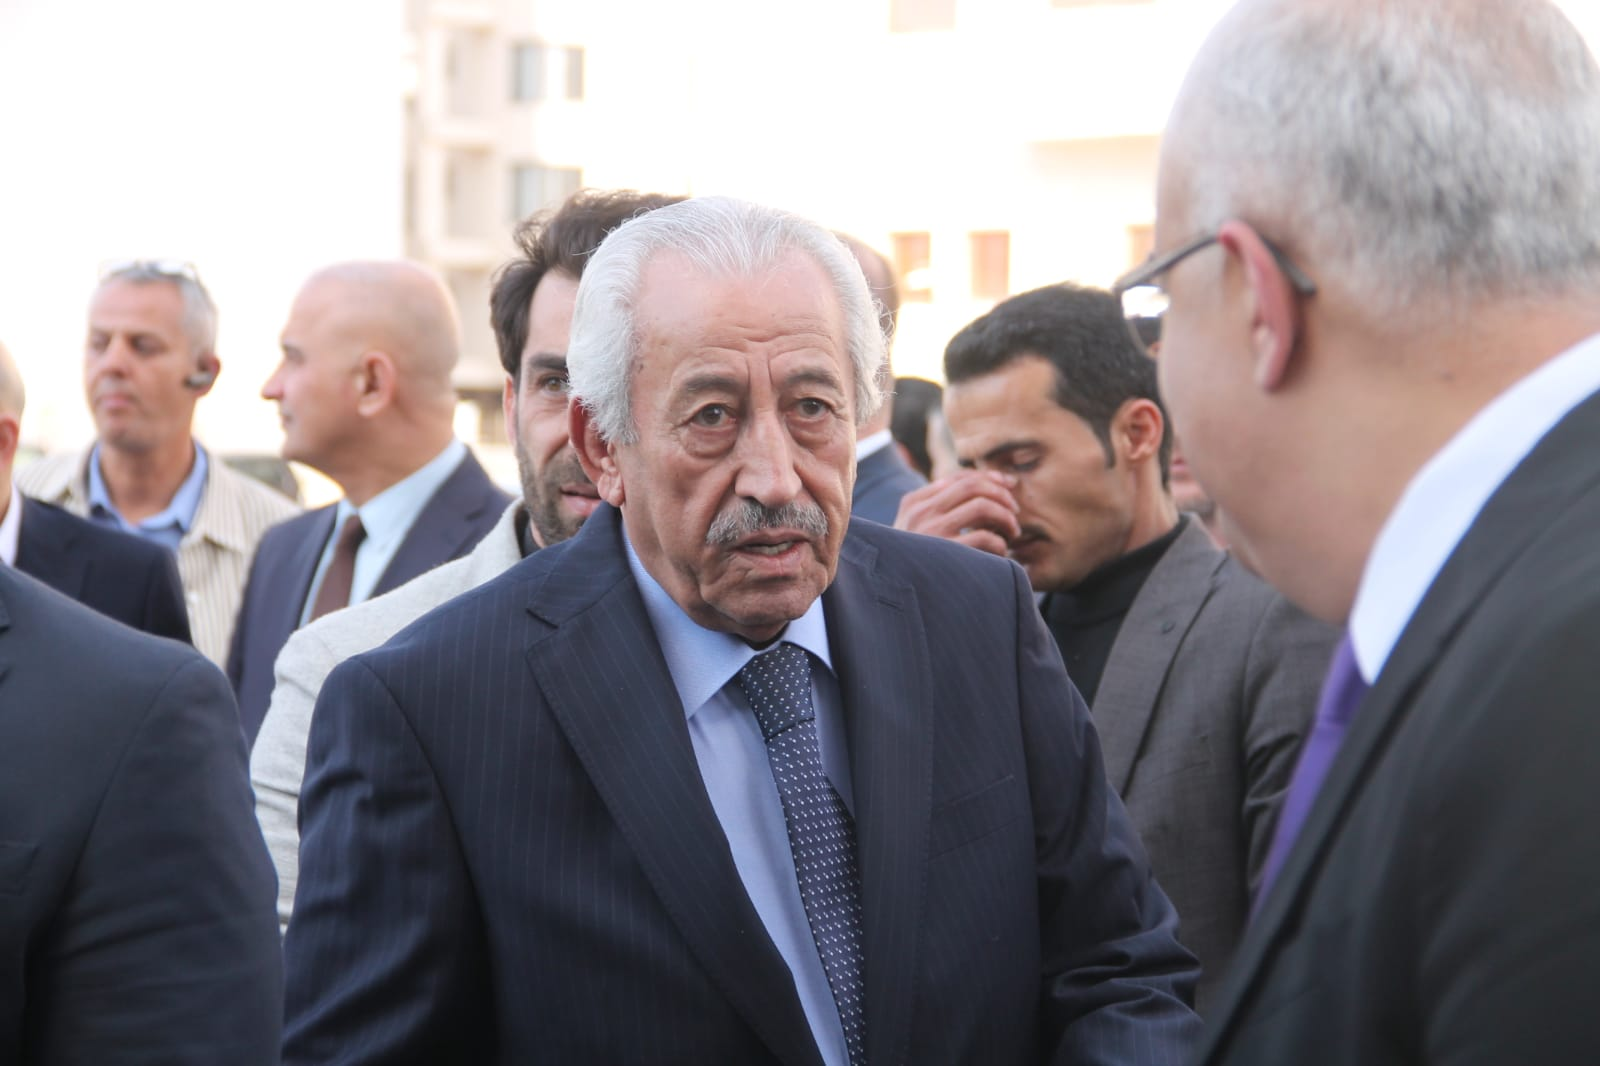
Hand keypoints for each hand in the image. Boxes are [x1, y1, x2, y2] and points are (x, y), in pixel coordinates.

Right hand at [894, 470, 1020, 557]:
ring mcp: (931, 534)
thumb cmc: (917, 564)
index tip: (1009, 485)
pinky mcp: (946, 556)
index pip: (958, 478)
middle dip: (1001, 494)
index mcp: (913, 503)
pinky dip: (1001, 543)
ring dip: (1006, 517)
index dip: (989, 478)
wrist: (897, 603)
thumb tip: (993, 483)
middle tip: (1015, 511)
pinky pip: (985, 537)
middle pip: (972, 486)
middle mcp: (920, 514)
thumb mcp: (917, 530)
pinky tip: (1001, 554)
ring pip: (982, 506)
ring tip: (1012, 532)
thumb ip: (942, 507)